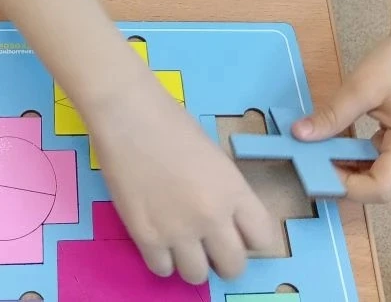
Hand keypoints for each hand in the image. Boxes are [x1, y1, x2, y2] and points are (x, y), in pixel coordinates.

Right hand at [89, 76, 276, 283]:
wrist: (127, 113)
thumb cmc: (170, 122)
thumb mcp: (213, 156)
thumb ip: (224, 192)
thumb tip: (224, 220)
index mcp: (233, 190)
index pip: (263, 238)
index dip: (250, 237)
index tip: (237, 231)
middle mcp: (212, 216)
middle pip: (234, 267)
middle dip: (223, 257)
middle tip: (207, 240)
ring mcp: (178, 230)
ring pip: (197, 276)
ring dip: (191, 261)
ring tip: (179, 238)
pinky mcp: (145, 236)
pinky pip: (162, 270)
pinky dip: (161, 258)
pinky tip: (157, 235)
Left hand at [292, 20, 390, 202]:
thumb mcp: (361, 87)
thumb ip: (332, 115)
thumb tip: (299, 134)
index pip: (381, 188)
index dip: (348, 187)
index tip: (317, 173)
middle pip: (378, 183)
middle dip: (343, 176)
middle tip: (310, 162)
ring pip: (377, 171)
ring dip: (347, 164)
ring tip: (317, 151)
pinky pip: (378, 156)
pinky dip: (355, 152)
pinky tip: (334, 140)